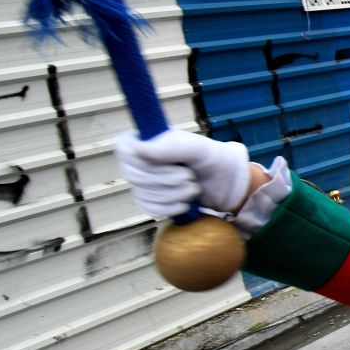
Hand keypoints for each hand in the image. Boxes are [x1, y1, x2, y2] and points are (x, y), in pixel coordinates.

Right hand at [116, 128, 250, 218]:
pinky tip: (185, 203)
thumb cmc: (211, 158)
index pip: (124, 150)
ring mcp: (142, 182)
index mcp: (145, 139)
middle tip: (190, 175)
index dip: (145, 162)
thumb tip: (137, 149)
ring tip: (192, 187)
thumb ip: (170, 147)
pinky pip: (149, 209)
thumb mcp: (196, 148)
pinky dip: (170, 208)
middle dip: (166, 179)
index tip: (174, 163)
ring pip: (142, 194)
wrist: (225, 182)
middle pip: (133, 175)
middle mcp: (138, 160)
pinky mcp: (150, 201)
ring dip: (173, 195)